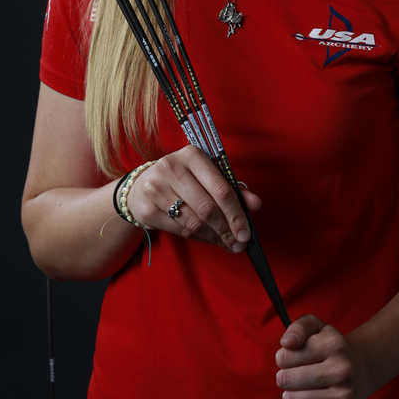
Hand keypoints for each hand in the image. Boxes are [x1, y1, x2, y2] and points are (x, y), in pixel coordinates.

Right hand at [127, 145, 260, 251]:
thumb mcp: (208, 176)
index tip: (246, 232)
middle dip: (227, 230)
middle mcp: (172, 167)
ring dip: (214, 236)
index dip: (236, 214)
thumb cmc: (184, 179)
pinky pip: (181, 230)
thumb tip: (255, 204)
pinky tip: (208, 238)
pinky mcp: (147, 208)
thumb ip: (233, 189)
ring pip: (194, 222)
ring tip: (227, 243)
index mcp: (192, 155)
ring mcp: (156, 188)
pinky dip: (199, 237)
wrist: (143, 185)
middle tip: (239, 243)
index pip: (221, 188)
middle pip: (208, 208)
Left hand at [275, 315, 373, 398]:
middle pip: (286, 380)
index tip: (293, 358)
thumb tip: (287, 343)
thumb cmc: (327, 347)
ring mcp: (346, 395)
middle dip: (284, 378)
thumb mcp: (314, 327)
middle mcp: (343, 369)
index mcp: (334, 344)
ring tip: (302, 391)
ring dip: (292, 397)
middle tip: (294, 376)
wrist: (359, 369)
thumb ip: (297, 328)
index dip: (283, 358)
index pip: (283, 357)